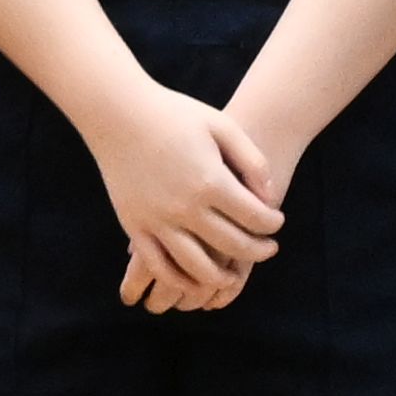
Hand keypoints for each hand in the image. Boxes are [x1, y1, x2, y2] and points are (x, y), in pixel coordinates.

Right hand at [81, 78, 279, 305]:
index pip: (254, 217)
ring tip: (235, 276)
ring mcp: (157, 221)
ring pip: (197, 268)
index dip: (272, 223)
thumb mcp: (222, 126)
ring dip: (222, 279)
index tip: (277, 222)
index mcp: (210, 181)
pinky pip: (159, 266)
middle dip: (258, 251)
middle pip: (232, 245)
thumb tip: (270, 197)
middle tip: (269, 249)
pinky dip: (180, 281)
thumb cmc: (174, 115)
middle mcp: (185, 207)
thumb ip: (252, 161)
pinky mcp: (135, 227)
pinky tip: (195, 282)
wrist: (118, 113)